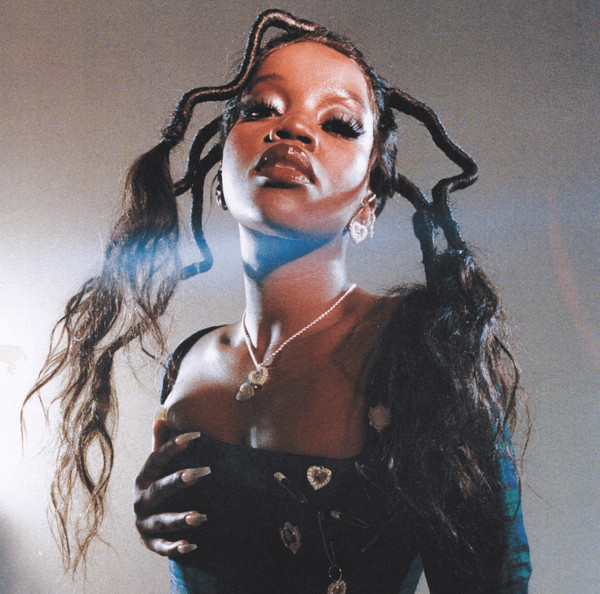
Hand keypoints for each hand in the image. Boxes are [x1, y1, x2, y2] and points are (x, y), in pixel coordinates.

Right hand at [133, 423, 209, 556]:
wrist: (145, 522)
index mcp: (143, 477)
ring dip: (180, 519)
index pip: (156, 459)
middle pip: (159, 489)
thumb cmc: (158, 485)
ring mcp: (144, 522)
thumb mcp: (157, 467)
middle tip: (203, 472)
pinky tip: (191, 544)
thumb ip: (161, 444)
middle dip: (179, 481)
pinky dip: (175, 547)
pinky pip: (161, 546)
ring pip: (161, 521)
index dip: (173, 446)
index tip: (196, 435)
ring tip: (201, 516)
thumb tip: (160, 416)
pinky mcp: (149, 542)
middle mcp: (140, 499)